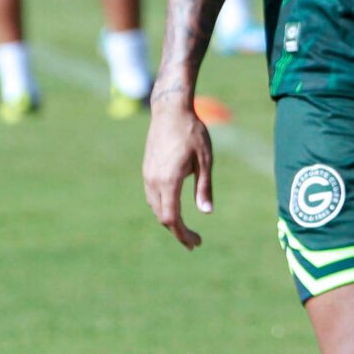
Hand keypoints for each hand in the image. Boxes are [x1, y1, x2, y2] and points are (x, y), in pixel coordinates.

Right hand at [142, 93, 212, 249]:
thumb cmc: (192, 132)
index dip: (183, 234)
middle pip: (162, 217)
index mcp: (169, 181)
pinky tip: (174, 208)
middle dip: (178, 232)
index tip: (195, 243)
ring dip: (169, 220)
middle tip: (194, 242)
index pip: (172, 219)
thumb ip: (204, 187)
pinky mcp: (147, 170)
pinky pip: (152, 196)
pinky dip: (163, 207)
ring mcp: (148, 175)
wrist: (169, 110)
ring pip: (155, 207)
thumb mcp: (205, 160)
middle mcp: (154, 181)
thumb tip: (206, 213)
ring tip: (185, 229)